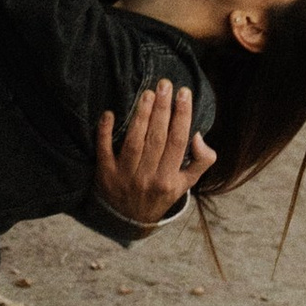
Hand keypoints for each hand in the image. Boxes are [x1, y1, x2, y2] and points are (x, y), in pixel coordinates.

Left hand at [93, 82, 216, 228]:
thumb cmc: (160, 193)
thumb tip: (198, 135)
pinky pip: (104, 150)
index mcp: (169, 179)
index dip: (182, 116)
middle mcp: (148, 178)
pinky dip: (104, 132)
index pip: (178, 142)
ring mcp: (125, 176)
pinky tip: (109, 113)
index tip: (184, 93)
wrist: (129, 221)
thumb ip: (201, 161)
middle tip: (165, 84)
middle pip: (157, 138)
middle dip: (162, 109)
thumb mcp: (185, 184)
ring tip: (147, 93)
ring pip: (134, 141)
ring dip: (141, 116)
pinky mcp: (105, 174)